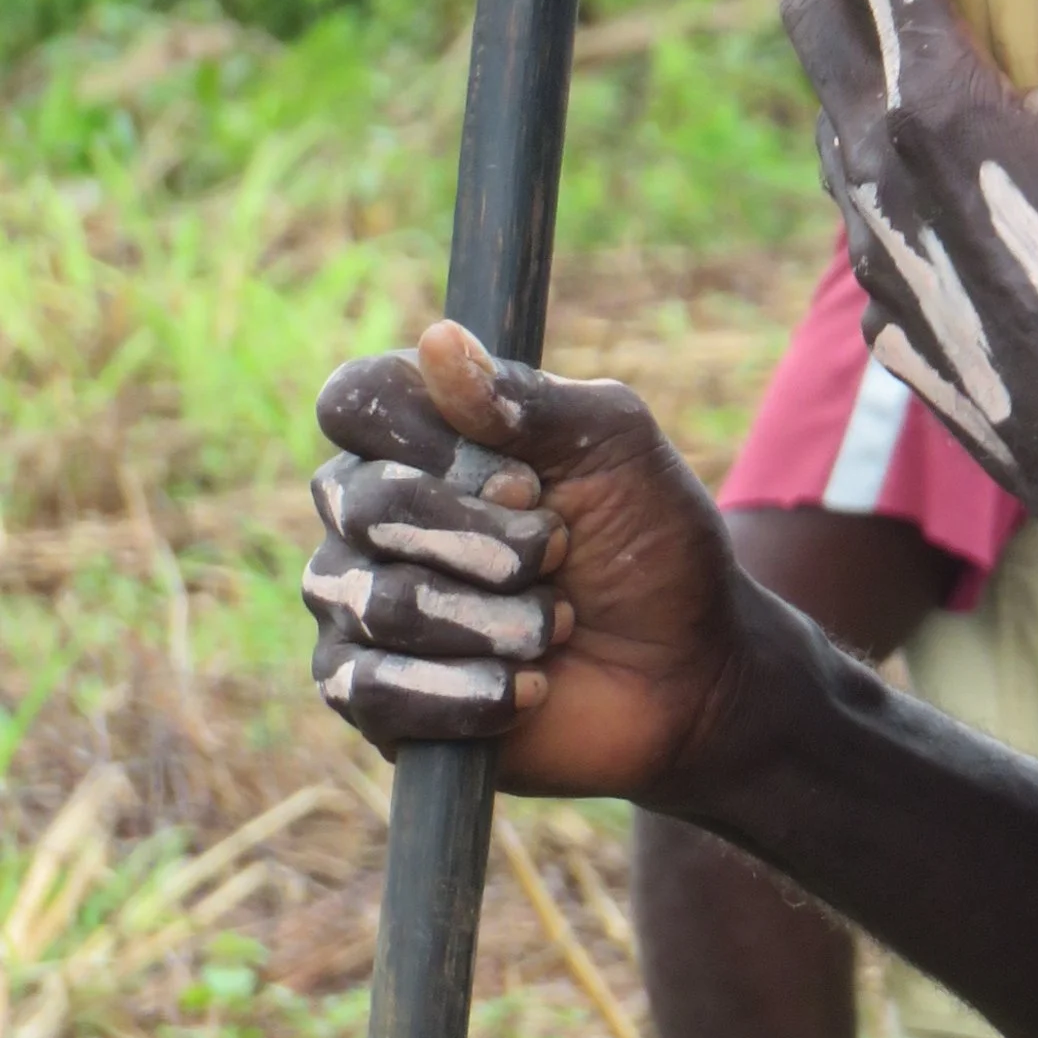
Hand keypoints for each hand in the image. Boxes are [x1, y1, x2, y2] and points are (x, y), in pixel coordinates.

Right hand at [305, 319, 748, 800]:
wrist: (684, 668)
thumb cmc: (647, 538)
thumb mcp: (611, 444)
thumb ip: (526, 400)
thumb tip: (437, 339)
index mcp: (421, 433)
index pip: (353, 402)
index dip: (432, 441)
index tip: (526, 480)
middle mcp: (369, 512)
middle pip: (365, 505)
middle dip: (485, 540)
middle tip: (557, 552)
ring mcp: (358, 604)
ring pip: (377, 603)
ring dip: (493, 620)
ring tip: (554, 625)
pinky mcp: (367, 697)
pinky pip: (369, 691)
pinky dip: (466, 692)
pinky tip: (525, 687)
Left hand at [782, 0, 1037, 603]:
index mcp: (937, 98)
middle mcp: (873, 164)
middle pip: (815, 11)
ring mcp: (867, 245)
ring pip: (840, 113)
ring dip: (889, 79)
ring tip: (999, 105)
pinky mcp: (881, 313)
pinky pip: (874, 211)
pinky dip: (917, 181)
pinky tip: (1006, 221)